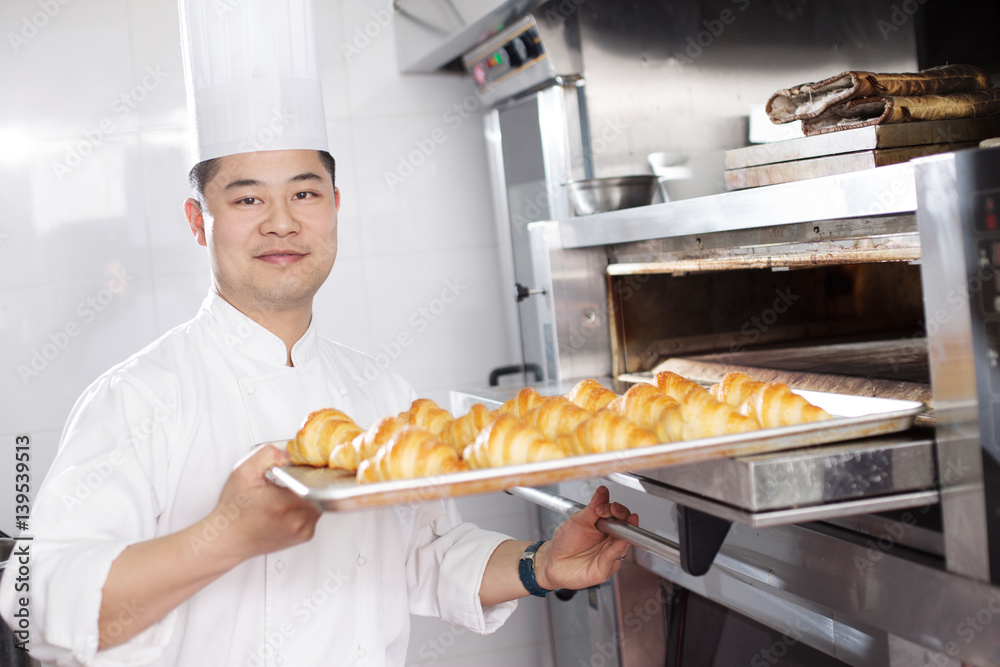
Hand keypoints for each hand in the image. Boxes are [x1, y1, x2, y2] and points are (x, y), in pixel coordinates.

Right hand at [197, 444, 321, 563]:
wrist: (227, 539)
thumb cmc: (234, 510)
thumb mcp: (244, 472)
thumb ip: (267, 454)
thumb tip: (288, 454)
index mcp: (285, 503)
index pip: (318, 481)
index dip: (313, 470)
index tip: (304, 468)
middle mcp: (297, 520)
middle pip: (321, 491)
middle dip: (310, 481)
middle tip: (294, 479)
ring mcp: (302, 531)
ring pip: (319, 503)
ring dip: (309, 495)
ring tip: (288, 492)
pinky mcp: (302, 537)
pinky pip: (314, 516)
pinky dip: (306, 508)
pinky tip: (289, 505)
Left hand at [534, 486, 637, 590]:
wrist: (553, 562)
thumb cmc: (566, 542)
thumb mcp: (578, 520)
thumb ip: (593, 507)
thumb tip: (603, 491)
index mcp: (606, 527)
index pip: (619, 515)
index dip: (617, 509)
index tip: (608, 507)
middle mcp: (611, 541)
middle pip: (626, 527)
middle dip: (624, 517)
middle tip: (615, 510)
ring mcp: (610, 554)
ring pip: (623, 543)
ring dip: (625, 532)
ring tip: (623, 522)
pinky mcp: (605, 568)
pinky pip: (613, 557)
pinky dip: (618, 548)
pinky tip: (620, 541)